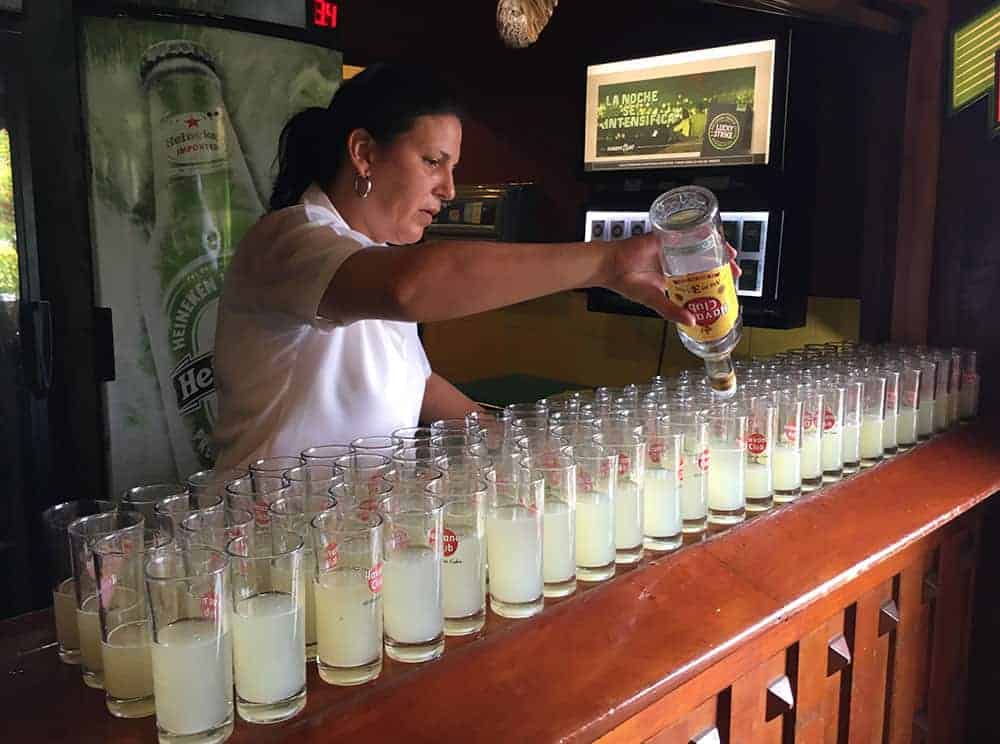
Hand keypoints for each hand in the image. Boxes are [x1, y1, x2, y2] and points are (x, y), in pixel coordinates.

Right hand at [600, 233, 740, 323]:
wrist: (610, 266)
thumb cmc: (626, 283)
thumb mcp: (654, 300)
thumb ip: (672, 311)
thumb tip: (692, 321)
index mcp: (673, 277)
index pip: (699, 277)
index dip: (715, 279)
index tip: (728, 282)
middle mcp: (675, 262)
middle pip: (703, 260)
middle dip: (720, 263)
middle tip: (734, 267)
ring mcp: (671, 248)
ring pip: (698, 246)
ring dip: (714, 248)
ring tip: (728, 253)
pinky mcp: (664, 237)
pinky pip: (683, 232)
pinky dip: (697, 232)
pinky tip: (710, 234)